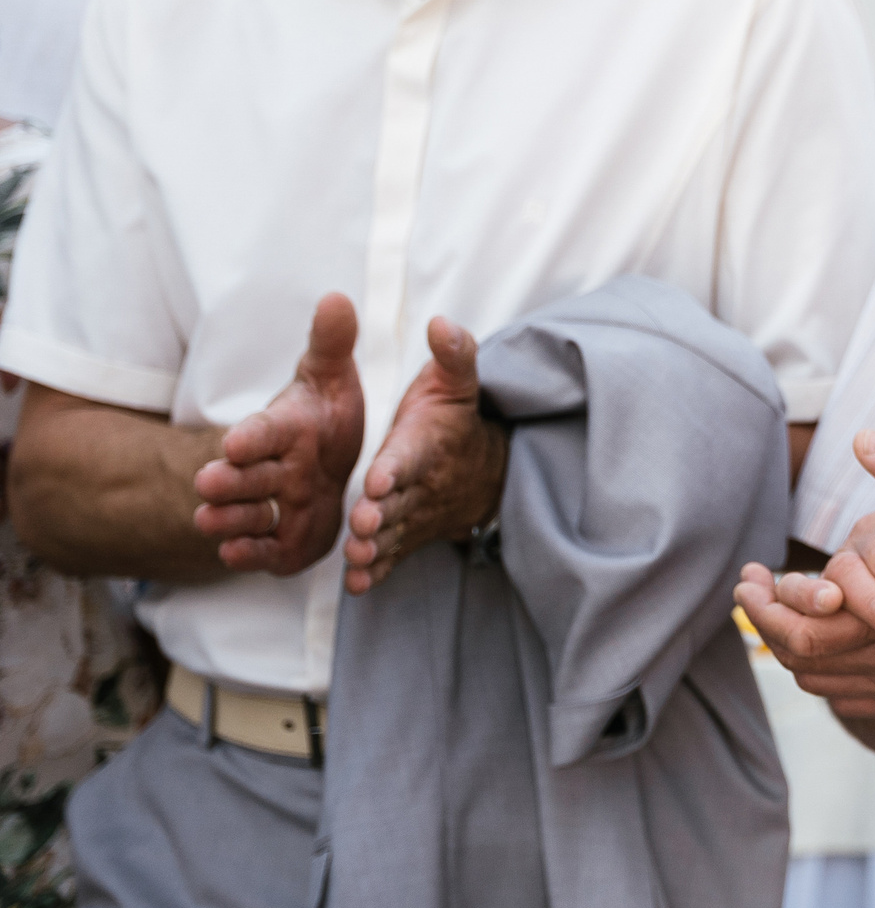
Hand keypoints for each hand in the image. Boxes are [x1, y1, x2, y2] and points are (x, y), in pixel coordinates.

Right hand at [193, 294, 364, 574]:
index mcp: (281, 430)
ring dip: (229, 519)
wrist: (329, 468)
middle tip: (206, 482)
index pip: (263, 431)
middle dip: (226, 480)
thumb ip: (332, 344)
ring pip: (245, 515)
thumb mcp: (332, 379)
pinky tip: (233, 555)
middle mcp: (269, 470)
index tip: (235, 441)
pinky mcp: (282, 542)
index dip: (250, 437)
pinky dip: (248, 555)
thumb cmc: (323, 418)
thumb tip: (338, 298)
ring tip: (210, 520)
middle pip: (244, 476)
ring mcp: (271, 507)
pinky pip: (263, 551)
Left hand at [344, 316, 507, 594]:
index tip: (377, 477)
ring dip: (377, 547)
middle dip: (381, 513)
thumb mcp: (457, 383)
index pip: (409, 456)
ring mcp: (413, 515)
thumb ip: (453, 354)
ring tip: (358, 557)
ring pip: (393, 533)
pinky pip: (394, 557)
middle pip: (398, 501)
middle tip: (363, 523)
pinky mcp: (406, 537)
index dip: (395, 468)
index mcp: (424, 445)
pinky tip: (359, 585)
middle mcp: (419, 485)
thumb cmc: (455, 422)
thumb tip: (441, 322)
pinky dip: (378, 572)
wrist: (483, 474)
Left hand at [735, 432, 874, 716]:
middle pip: (802, 660)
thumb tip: (864, 440)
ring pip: (824, 682)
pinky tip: (830, 643)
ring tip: (781, 613)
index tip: (747, 577)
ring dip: (794, 648)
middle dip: (769, 623)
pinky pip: (855, 697)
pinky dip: (829, 673)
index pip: (803, 627)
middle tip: (751, 592)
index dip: (766, 603)